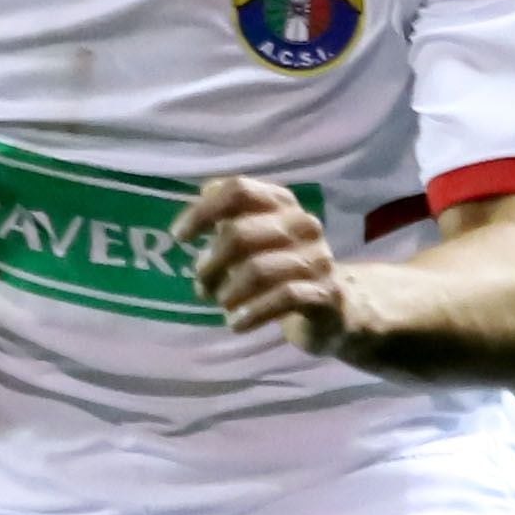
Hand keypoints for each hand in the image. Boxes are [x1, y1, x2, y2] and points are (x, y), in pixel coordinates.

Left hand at [180, 174, 352, 356]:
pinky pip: (283, 298)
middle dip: (210, 264)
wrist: (334, 308)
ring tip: (222, 306)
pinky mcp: (325, 292)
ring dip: (228, 293)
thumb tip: (186, 231)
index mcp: (281, 203)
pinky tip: (236, 324)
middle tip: (202, 287)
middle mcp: (302, 224)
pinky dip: (252, 313)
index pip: (238, 191)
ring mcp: (317, 257)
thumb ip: (221, 231)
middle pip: (240, 233)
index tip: (179, 237)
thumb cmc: (280, 271)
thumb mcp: (251, 245)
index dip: (203, 212)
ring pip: (258, 269)